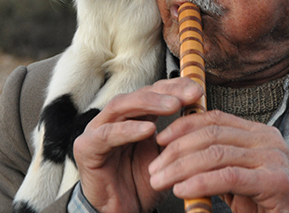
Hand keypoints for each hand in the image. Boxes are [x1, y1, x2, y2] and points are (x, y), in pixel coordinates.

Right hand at [73, 78, 203, 212]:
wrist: (122, 212)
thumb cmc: (141, 184)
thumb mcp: (166, 156)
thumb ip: (176, 135)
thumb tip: (202, 114)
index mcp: (133, 117)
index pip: (153, 92)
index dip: (175, 87)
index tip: (198, 90)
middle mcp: (114, 118)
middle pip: (138, 93)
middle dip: (165, 92)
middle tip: (189, 94)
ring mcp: (97, 130)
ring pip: (121, 106)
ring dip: (149, 103)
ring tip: (173, 106)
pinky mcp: (86, 148)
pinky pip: (106, 134)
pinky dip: (128, 130)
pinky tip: (148, 129)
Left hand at [148, 110, 288, 212]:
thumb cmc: (268, 203)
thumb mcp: (238, 178)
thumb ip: (216, 164)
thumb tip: (177, 157)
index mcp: (258, 133)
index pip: (214, 118)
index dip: (183, 125)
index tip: (160, 140)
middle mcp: (267, 140)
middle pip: (211, 134)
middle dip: (176, 149)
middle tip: (155, 167)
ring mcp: (273, 158)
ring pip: (216, 153)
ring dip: (181, 167)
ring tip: (161, 180)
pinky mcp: (275, 181)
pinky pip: (229, 176)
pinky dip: (200, 182)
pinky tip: (183, 190)